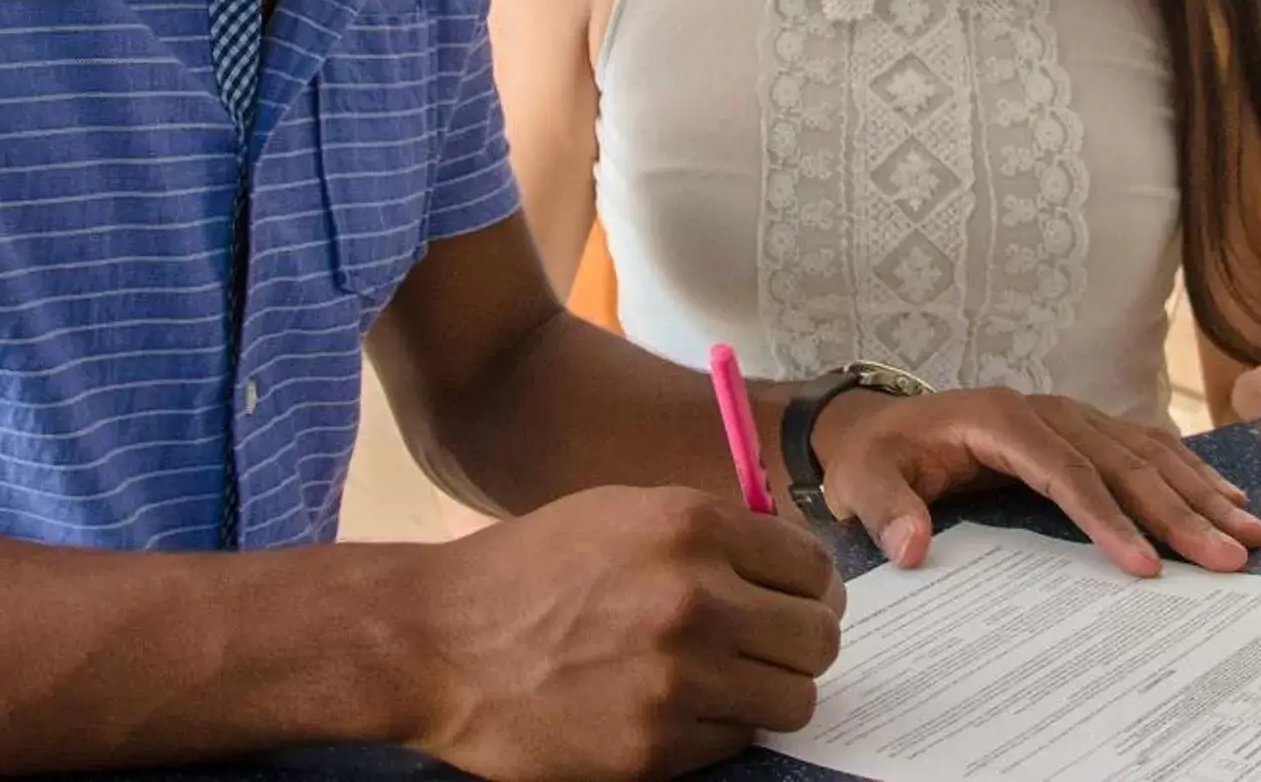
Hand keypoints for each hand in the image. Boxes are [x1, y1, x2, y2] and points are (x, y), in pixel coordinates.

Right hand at [410, 486, 842, 781]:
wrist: (442, 642)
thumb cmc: (525, 571)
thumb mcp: (617, 514)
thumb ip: (703, 534)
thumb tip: (779, 562)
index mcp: (688, 527)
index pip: (811, 565)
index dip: (810, 586)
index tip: (795, 599)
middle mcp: (696, 599)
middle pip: (818, 636)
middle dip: (800, 641)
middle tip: (769, 646)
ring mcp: (680, 678)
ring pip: (795, 698)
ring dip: (769, 690)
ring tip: (727, 681)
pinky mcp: (659, 745)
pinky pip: (737, 740)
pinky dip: (719, 727)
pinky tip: (675, 706)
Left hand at [810, 387, 1260, 578]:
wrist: (875, 426)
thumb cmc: (874, 458)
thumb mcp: (862, 482)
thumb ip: (885, 510)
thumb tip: (912, 547)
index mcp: (996, 419)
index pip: (1062, 470)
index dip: (1104, 515)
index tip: (1143, 565)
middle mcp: (1043, 410)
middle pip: (1119, 461)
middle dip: (1176, 511)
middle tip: (1227, 557)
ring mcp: (1066, 415)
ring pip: (1143, 451)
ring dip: (1197, 491)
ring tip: (1247, 531)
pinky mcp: (1078, 429)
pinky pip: (1142, 446)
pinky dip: (1186, 472)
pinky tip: (1224, 498)